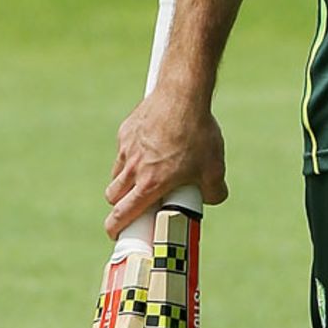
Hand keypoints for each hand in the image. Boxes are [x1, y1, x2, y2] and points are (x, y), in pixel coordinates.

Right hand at [104, 81, 227, 237]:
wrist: (182, 94)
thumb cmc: (198, 133)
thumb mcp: (214, 168)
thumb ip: (214, 191)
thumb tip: (212, 199)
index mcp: (150, 184)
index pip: (121, 214)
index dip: (115, 227)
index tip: (116, 232)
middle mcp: (133, 169)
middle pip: (113, 196)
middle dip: (120, 205)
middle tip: (134, 205)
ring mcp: (126, 149)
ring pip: (117, 173)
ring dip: (125, 181)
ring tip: (145, 176)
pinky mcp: (126, 132)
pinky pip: (123, 151)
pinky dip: (132, 156)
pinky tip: (151, 148)